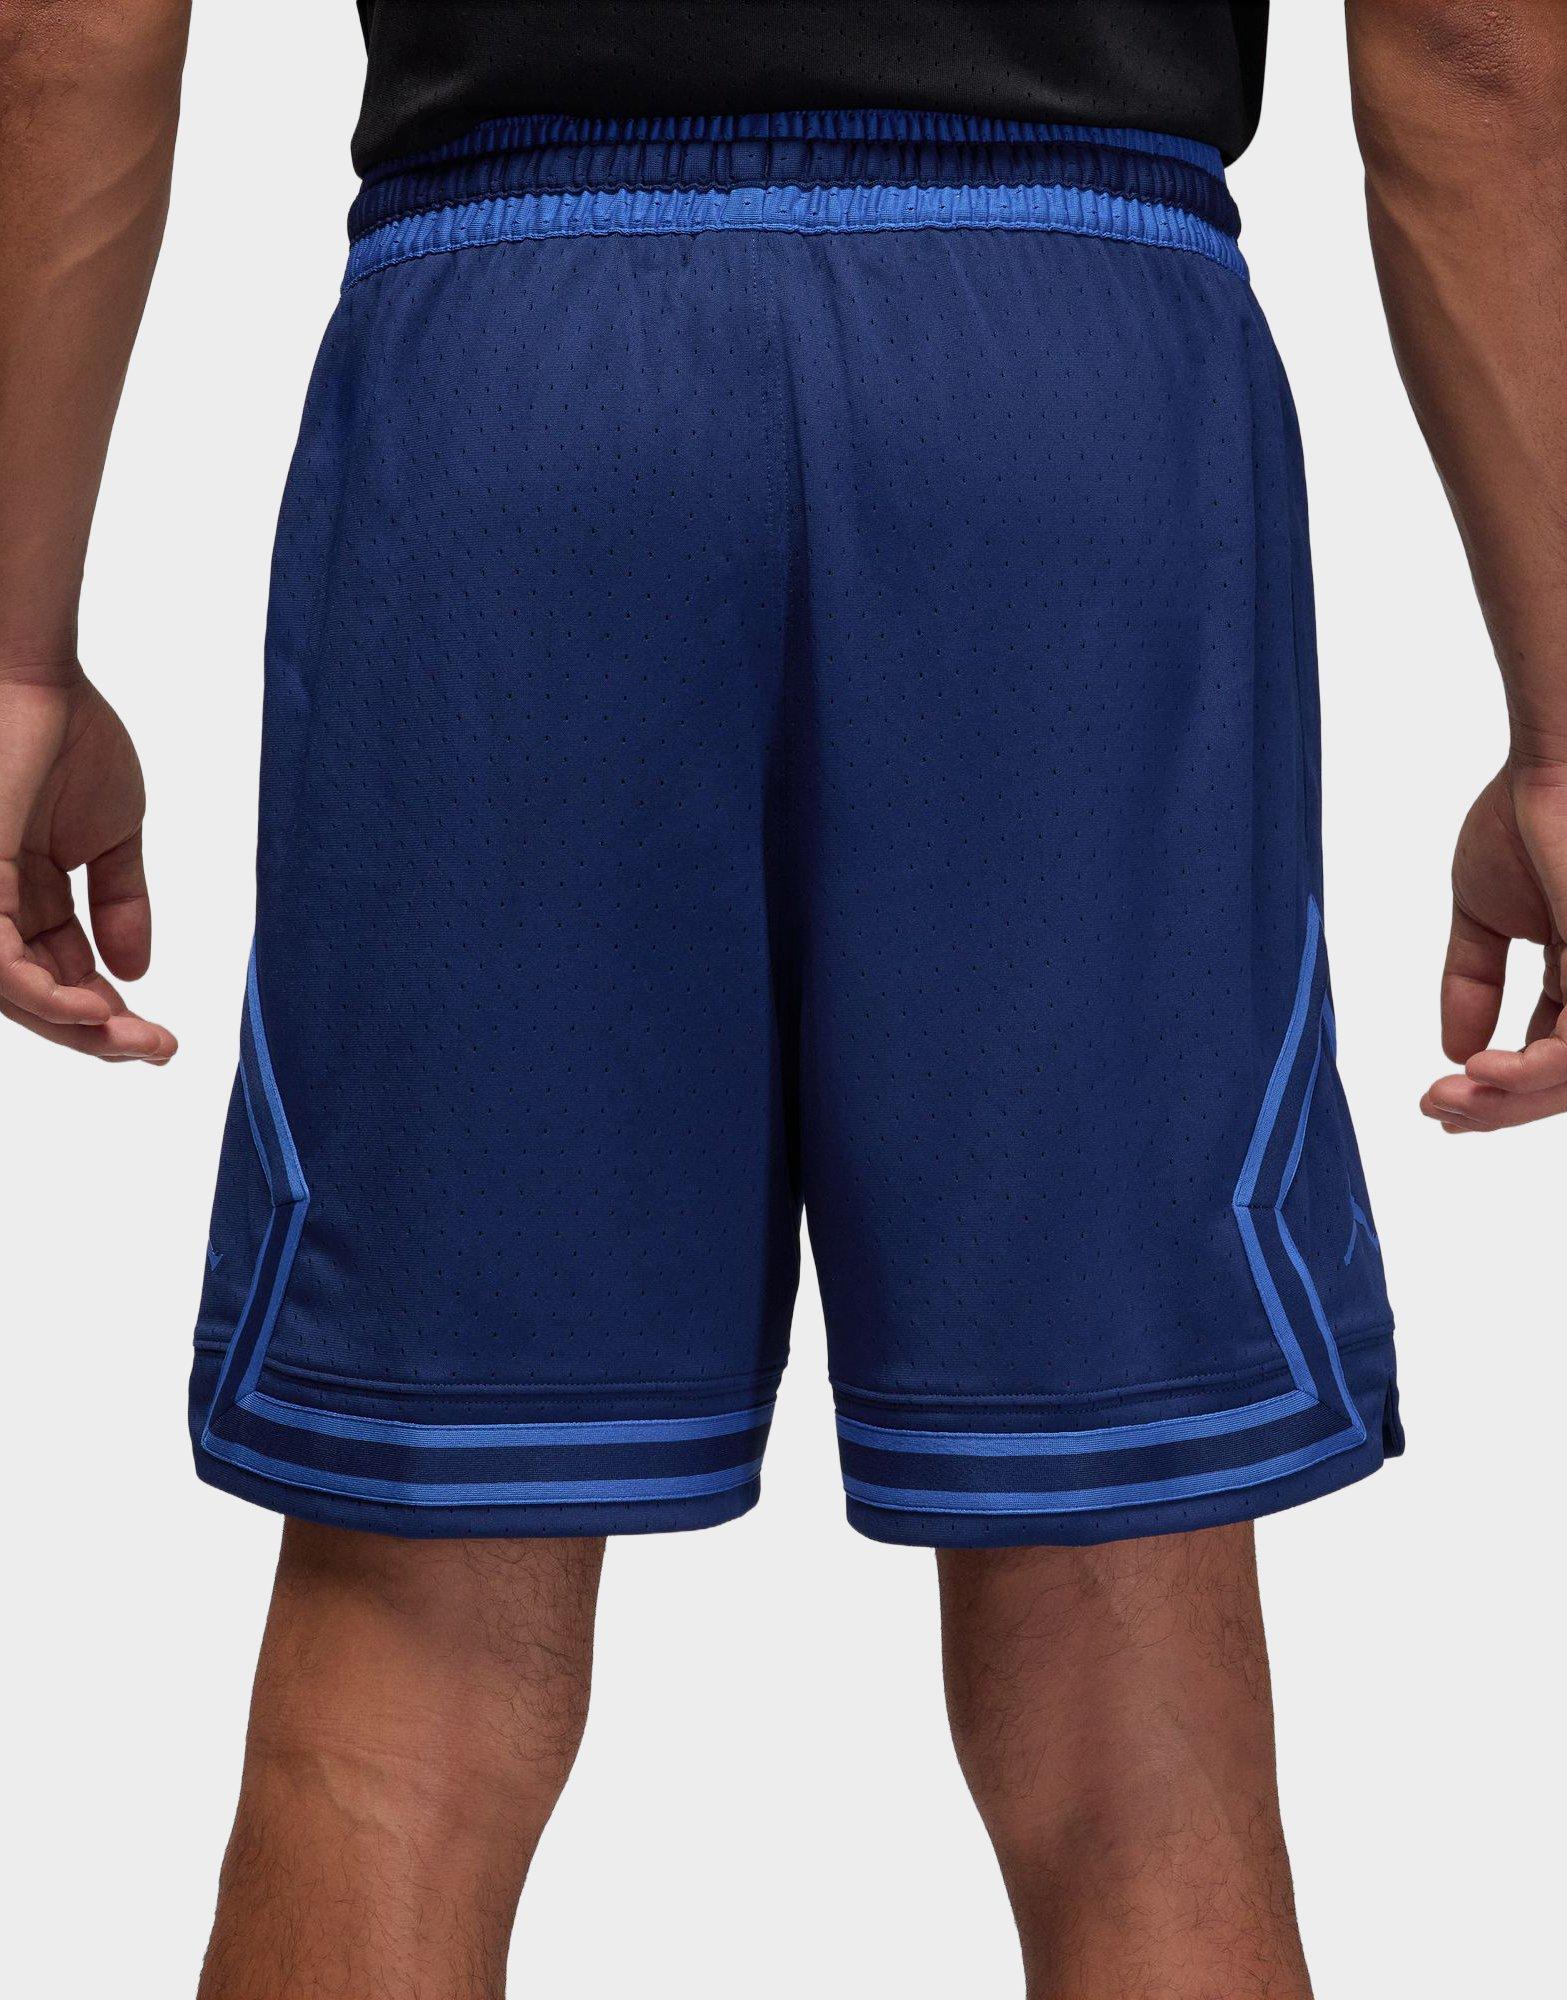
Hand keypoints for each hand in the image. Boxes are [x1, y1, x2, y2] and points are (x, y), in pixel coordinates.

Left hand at [0, 669, 175, 1060]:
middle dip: (97, 1031)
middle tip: (155, 1048)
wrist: (33, 679)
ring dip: (77, 1027)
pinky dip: (48, 998)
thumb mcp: (114, 837)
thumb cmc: (66, 735)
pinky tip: (95, 1010)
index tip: (162, 1035)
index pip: (61, 971)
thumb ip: (123, 904)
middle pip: (38, 995)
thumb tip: (136, 971)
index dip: (107, 1010)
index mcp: (24, 893)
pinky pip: (0, 969)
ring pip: (18, 994)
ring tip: (133, 1038)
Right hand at [1423, 760, 1566, 1129]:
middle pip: (1559, 1080)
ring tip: (1451, 1096)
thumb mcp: (1482, 917)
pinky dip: (1527, 1072)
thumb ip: (1468, 983)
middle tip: (1438, 1108)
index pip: (1548, 1056)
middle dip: (1496, 1107)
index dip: (1496, 1089)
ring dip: (1506, 1101)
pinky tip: (1479, 1069)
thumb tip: (1453, 1048)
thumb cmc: (1527, 815)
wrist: (1552, 765)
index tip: (1437, 1098)